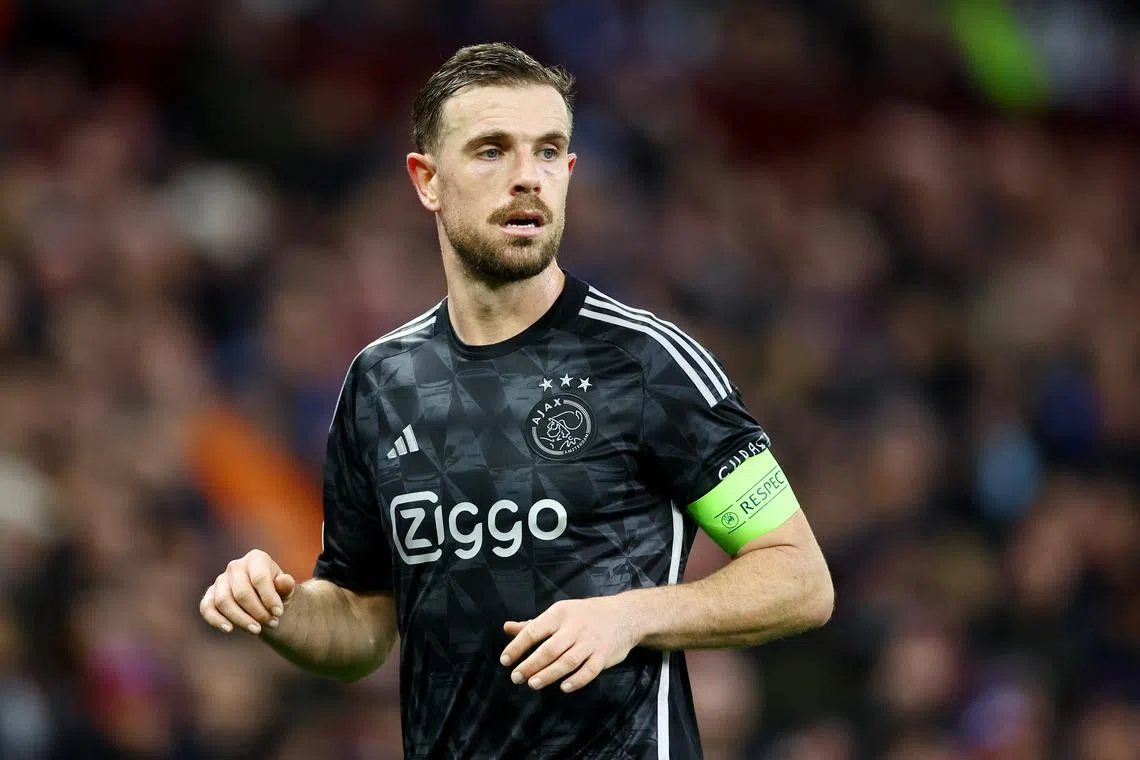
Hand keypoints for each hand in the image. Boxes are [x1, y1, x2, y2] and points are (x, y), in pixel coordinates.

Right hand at [200, 549, 295, 635]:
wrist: (266, 601)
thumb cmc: (278, 593)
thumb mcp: (286, 590)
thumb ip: (286, 585)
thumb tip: (285, 581)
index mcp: (256, 558)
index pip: (259, 579)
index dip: (269, 598)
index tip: (279, 613)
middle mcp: (235, 566)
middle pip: (241, 593)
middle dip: (257, 612)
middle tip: (272, 624)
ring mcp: (220, 580)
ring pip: (224, 602)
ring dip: (241, 619)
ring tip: (257, 630)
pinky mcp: (210, 595)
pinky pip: (207, 608)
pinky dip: (216, 620)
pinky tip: (229, 629)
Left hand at [499, 597, 640, 692]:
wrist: (624, 615)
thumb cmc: (584, 616)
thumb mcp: (559, 613)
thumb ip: (533, 624)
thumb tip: (506, 627)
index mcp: (560, 614)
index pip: (534, 631)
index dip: (517, 646)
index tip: (505, 661)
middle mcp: (575, 627)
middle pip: (549, 649)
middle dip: (531, 664)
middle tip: (516, 677)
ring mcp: (591, 642)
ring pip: (567, 661)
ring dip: (549, 674)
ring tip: (533, 684)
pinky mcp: (604, 655)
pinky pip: (589, 670)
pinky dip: (576, 680)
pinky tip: (564, 687)